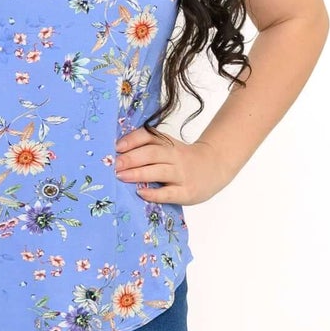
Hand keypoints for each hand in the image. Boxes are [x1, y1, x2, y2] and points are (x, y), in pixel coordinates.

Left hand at [113, 129, 230, 204]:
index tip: (116, 147)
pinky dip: (154, 193)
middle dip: (130, 158)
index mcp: (167, 144)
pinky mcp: (186, 192)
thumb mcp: (169, 147)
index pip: (148, 137)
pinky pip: (169, 193)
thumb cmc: (184, 159)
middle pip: (152, 154)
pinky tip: (141, 193)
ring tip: (121, 176)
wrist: (215, 166)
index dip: (132, 140)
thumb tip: (118, 154)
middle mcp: (175, 156)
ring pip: (159, 171)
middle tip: (114, 165)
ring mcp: (181, 174)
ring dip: (138, 173)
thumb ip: (148, 147)